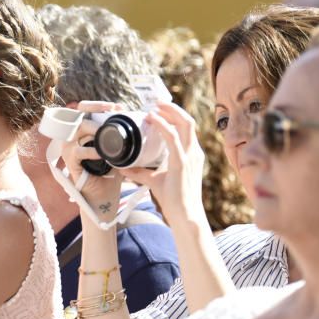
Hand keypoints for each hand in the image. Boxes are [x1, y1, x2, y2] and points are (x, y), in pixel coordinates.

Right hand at [60, 101, 125, 219]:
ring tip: (107, 132)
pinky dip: (92, 151)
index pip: (84, 109)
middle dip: (95, 109)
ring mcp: (69, 148)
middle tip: (113, 112)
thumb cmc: (111, 171)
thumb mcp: (118, 149)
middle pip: (78, 114)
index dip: (98, 104)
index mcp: (83, 131)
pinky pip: (78, 152)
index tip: (116, 107)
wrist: (104, 195)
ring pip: (77, 129)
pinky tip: (103, 154)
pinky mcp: (70, 162)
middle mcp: (73, 137)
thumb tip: (130, 114)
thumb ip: (120, 133)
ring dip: (93, 128)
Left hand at [117, 102, 206, 229]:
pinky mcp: (182, 163)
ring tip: (153, 107)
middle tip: (155, 103)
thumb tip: (124, 168)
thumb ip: (141, 173)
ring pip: (185, 124)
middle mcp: (194, 152)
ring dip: (169, 113)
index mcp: (191, 154)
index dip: (174, 115)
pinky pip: (173, 138)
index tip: (159, 110)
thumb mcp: (155, 180)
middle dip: (172, 109)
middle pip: (187, 121)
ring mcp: (190, 156)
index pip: (186, 127)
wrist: (184, 215)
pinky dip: (163, 126)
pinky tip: (152, 119)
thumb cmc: (173, 199)